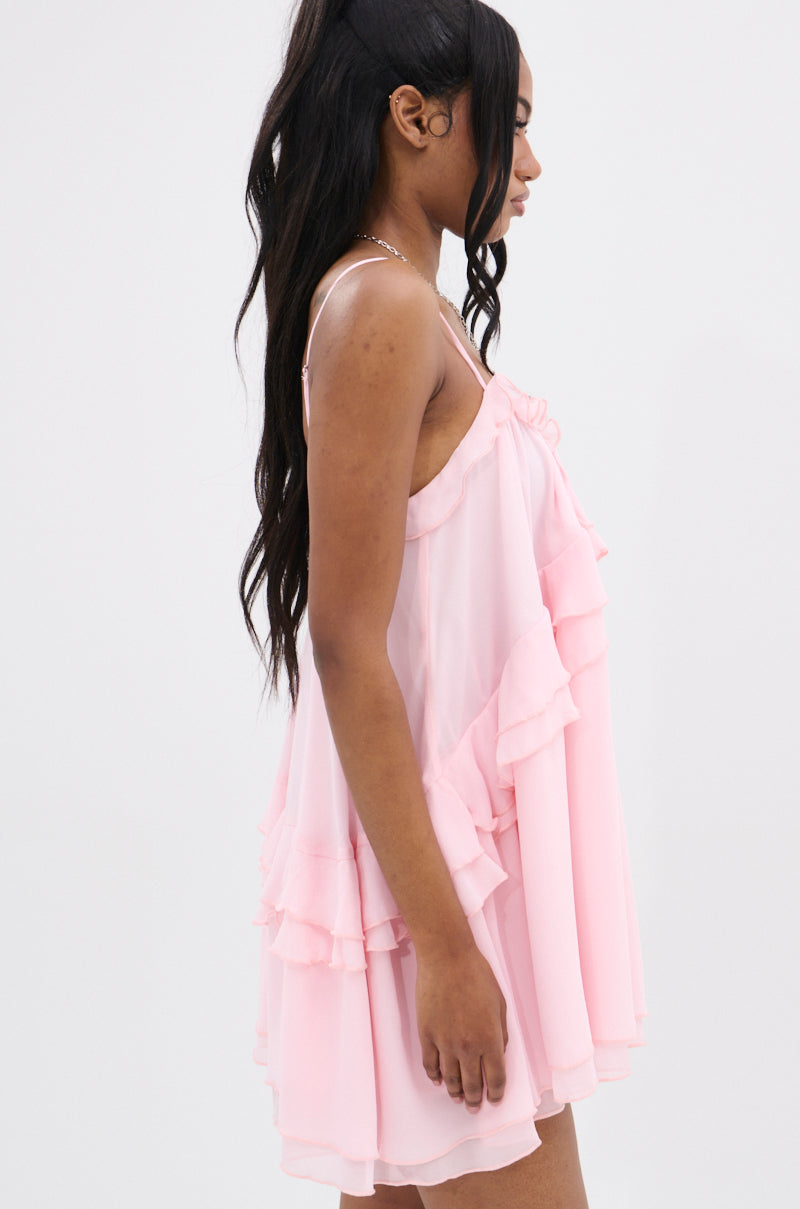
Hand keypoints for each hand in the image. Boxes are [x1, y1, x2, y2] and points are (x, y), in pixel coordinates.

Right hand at [415, 942, 508, 1111]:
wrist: (447, 958)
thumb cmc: (478, 976)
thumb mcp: (500, 1004)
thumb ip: (502, 1033)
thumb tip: (500, 1052)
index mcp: (491, 1039)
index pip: (496, 1078)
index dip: (496, 1093)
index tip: (495, 1099)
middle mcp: (468, 1046)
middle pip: (473, 1084)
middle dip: (475, 1099)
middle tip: (474, 1107)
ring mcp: (445, 1042)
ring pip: (450, 1078)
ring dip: (455, 1092)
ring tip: (457, 1098)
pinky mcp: (426, 1034)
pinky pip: (430, 1064)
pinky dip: (434, 1076)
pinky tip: (438, 1080)